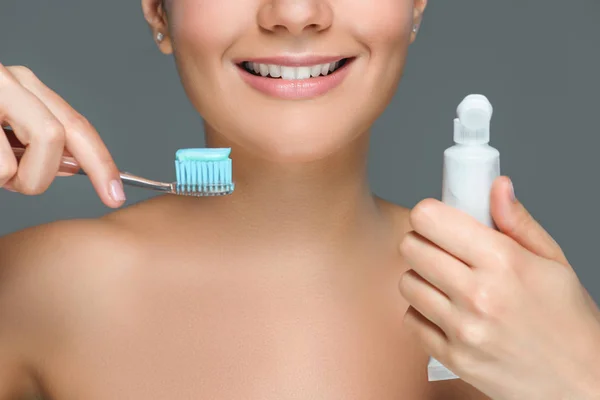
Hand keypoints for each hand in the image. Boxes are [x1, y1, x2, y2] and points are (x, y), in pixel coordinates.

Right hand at [0, 63, 124, 206]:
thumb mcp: (8, 126)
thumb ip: (41, 142)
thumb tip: (74, 167)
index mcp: (27, 88)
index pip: (79, 126)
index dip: (102, 164)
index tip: (115, 195)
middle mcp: (12, 82)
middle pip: (60, 135)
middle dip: (46, 174)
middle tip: (22, 184)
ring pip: (35, 148)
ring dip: (17, 177)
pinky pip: (2, 166)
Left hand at [399, 176, 599, 399]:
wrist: (581, 384)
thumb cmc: (569, 320)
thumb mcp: (553, 262)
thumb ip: (517, 221)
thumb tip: (496, 184)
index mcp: (504, 261)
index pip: (429, 219)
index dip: (430, 215)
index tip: (439, 221)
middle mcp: (479, 295)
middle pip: (410, 247)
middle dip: (423, 243)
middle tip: (442, 251)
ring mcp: (463, 330)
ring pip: (407, 283)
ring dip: (422, 279)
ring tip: (448, 284)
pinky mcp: (452, 358)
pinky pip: (411, 320)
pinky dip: (423, 314)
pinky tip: (448, 313)